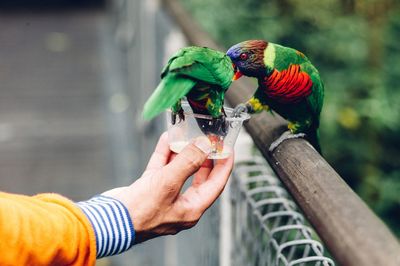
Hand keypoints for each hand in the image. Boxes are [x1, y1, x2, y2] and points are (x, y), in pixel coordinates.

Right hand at [102, 132, 233, 242]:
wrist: (108, 221)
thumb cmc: (139, 211)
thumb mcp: (168, 183)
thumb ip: (188, 162)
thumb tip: (205, 146)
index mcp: (191, 208)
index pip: (216, 184)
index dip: (224, 166)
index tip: (229, 149)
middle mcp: (180, 203)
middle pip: (199, 177)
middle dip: (204, 157)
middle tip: (209, 141)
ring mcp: (164, 197)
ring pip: (179, 171)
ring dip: (182, 152)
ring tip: (187, 134)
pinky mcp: (149, 190)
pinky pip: (161, 169)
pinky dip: (164, 155)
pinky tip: (167, 139)